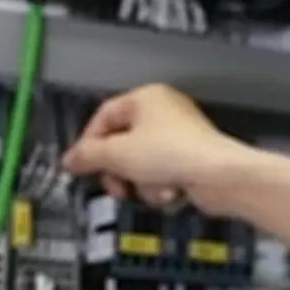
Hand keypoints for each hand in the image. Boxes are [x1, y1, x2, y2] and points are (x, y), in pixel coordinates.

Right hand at [60, 84, 249, 209]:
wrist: (219, 177)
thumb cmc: (174, 154)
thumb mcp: (118, 155)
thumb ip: (88, 156)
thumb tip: (70, 160)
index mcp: (145, 98)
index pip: (104, 117)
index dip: (89, 143)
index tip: (81, 166)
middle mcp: (163, 112)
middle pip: (121, 144)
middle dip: (119, 170)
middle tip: (117, 186)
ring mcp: (178, 137)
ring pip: (140, 165)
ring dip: (143, 183)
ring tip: (155, 186)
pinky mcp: (189, 160)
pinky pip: (161, 175)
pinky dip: (162, 188)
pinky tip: (172, 191)